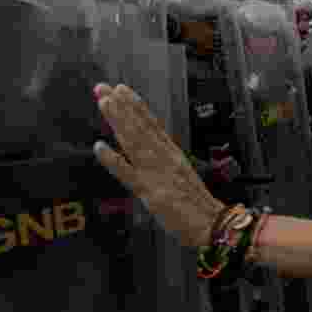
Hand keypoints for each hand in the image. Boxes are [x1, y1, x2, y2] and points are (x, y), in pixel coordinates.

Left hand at [93, 84, 225, 247]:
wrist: (212, 224)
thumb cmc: (196, 205)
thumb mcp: (181, 176)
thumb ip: (166, 162)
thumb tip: (153, 150)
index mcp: (172, 154)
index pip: (151, 124)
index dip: (135, 106)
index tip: (121, 90)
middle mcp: (165, 158)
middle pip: (140, 127)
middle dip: (121, 107)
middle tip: (103, 87)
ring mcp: (157, 173)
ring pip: (135, 142)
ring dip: (119, 121)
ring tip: (105, 102)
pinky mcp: (151, 192)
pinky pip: (128, 174)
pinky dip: (113, 160)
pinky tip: (99, 147)